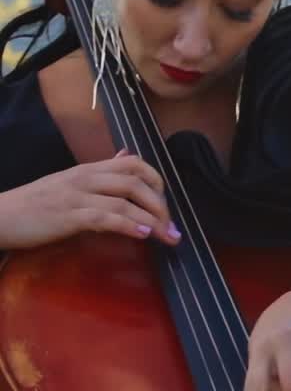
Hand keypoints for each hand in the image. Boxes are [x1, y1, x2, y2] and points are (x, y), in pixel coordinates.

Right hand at [0, 151, 178, 250]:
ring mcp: (77, 196)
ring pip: (125, 200)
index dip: (156, 179)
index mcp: (89, 169)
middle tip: (172, 226)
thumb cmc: (36, 203)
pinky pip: (105, 217)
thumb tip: (127, 155)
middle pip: (136, 181)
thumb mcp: (71, 181)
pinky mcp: (68, 216)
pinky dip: (128, 225)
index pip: (133, 163)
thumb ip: (101, 171)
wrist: (0, 216)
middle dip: (160, 204)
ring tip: (167, 235)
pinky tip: (143, 234)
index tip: (165, 201)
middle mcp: (86, 178)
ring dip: (152, 219)